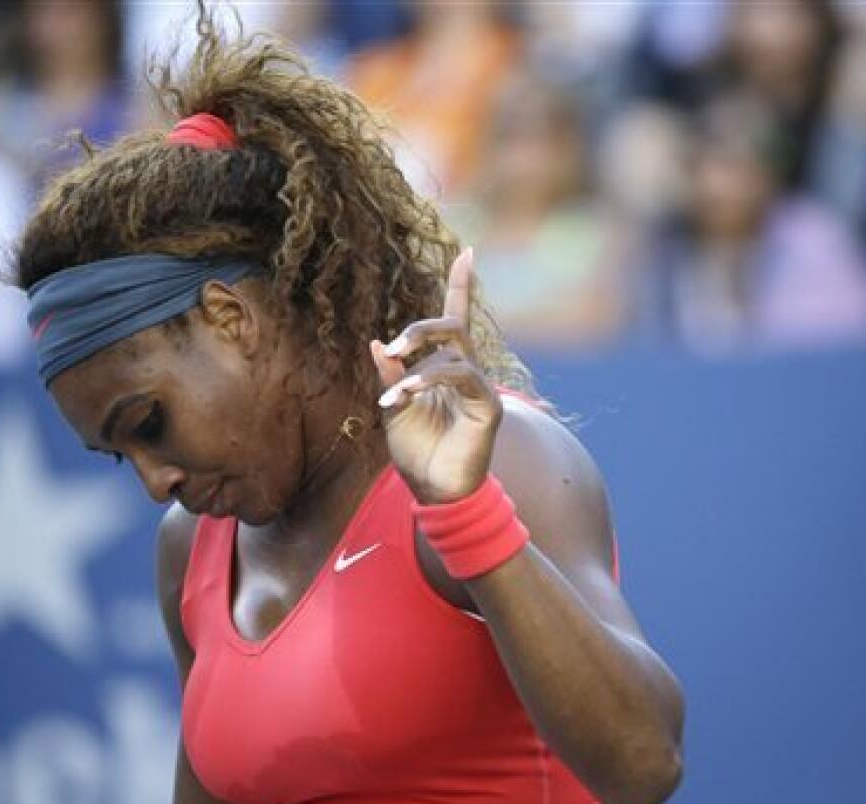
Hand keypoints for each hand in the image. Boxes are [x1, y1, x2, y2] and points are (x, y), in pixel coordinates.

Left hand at [370, 248, 502, 504]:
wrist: (433, 492)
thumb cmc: (416, 451)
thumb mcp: (392, 407)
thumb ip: (389, 373)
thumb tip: (377, 342)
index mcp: (445, 367)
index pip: (456, 318)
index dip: (461, 285)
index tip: (467, 250)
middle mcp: (466, 371)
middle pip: (453, 325)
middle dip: (420, 327)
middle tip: (393, 347)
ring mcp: (479, 387)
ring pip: (453, 350)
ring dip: (415, 365)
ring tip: (392, 395)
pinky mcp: (488, 405)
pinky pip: (460, 375)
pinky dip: (426, 380)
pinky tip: (404, 396)